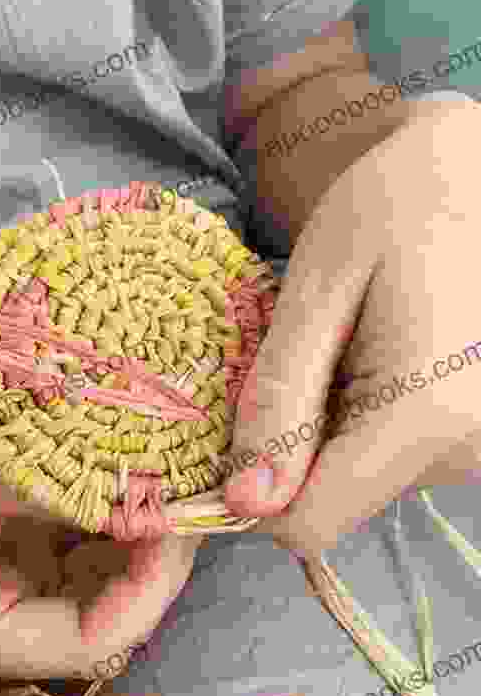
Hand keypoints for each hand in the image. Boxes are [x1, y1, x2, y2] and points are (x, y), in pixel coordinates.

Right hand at [0, 356, 200, 676]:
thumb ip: (76, 493)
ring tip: (166, 493)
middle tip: (188, 506)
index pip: (85, 642)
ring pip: (82, 593)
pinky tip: (125, 491)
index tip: (183, 530)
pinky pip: (60, 565)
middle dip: (144, 568)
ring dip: (126, 548)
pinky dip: (95, 531)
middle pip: (90, 622)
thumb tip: (168, 499)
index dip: (147, 592)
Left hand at [224, 99, 480, 555]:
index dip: (254, 495)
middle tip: (311, 358)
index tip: (239, 431)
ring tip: (352, 346)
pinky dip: (367, 418)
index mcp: (427, 416)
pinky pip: (393, 455)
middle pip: (334, 500)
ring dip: (333, 426)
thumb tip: (244, 502)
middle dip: (297, 444)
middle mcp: (469, 449)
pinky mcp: (478, 435)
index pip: (309, 525)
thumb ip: (282, 398)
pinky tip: (379, 355)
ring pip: (362, 478)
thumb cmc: (391, 206)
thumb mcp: (317, 291)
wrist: (470, 170)